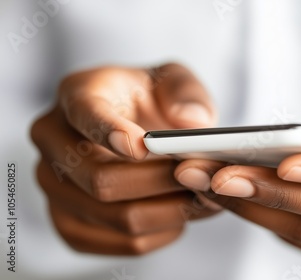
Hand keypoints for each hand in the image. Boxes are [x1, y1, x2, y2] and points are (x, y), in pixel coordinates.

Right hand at [31, 63, 220, 254]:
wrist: (140, 129)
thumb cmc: (153, 101)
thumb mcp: (175, 80)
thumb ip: (187, 93)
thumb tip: (191, 122)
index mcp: (76, 94)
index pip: (84, 114)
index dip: (110, 132)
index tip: (141, 147)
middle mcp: (53, 141)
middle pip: (100, 179)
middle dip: (159, 182)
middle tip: (202, 178)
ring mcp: (54, 187)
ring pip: (115, 217)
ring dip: (169, 212)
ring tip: (203, 197)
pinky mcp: (70, 223)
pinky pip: (122, 243)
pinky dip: (161, 233)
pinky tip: (181, 214)